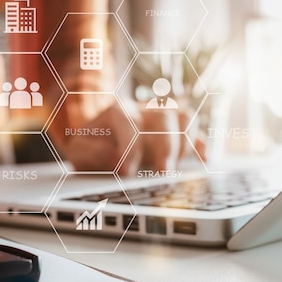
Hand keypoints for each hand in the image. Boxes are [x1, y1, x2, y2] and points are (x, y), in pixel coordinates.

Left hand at [65, 103, 205, 173]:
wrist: (99, 139)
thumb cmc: (91, 146)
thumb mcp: (79, 150)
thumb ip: (90, 152)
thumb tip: (115, 158)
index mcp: (118, 111)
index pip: (129, 123)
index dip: (129, 148)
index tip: (126, 171)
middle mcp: (144, 109)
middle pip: (163, 117)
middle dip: (165, 145)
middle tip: (162, 172)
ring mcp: (163, 117)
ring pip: (184, 118)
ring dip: (183, 143)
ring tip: (173, 167)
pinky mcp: (176, 130)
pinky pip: (195, 130)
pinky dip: (201, 144)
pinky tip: (202, 161)